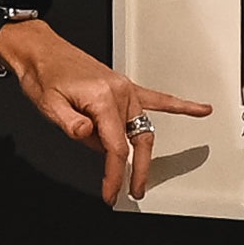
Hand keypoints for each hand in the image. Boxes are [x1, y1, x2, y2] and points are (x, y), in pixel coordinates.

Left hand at [0, 19, 210, 206]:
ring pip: (143, 128)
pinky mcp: (124, 87)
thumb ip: (71, 123)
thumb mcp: (49, 104)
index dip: (115, 175)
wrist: (42, 52)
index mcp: (102, 98)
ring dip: (143, 152)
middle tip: (133, 191)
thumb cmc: (44, 76)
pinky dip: (180, 106)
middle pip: (137, 141)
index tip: (111, 192)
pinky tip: (201, 110)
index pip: (115, 147)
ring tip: (140, 175)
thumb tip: (90, 136)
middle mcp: (119, 93)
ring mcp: (125, 89)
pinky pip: (157, 99)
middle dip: (138, 170)